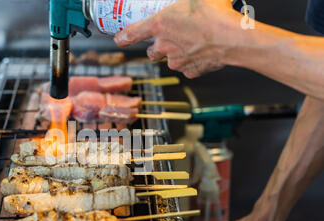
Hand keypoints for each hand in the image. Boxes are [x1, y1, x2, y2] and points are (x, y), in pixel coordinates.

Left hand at [114, 0, 242, 77]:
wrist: (234, 38)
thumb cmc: (216, 15)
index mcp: (160, 25)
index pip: (131, 34)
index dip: (124, 38)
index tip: (120, 40)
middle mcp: (164, 46)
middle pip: (152, 52)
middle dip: (157, 47)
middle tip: (170, 38)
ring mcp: (176, 61)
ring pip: (170, 60)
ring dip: (177, 53)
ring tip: (192, 42)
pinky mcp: (190, 71)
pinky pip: (187, 67)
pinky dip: (193, 61)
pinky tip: (202, 51)